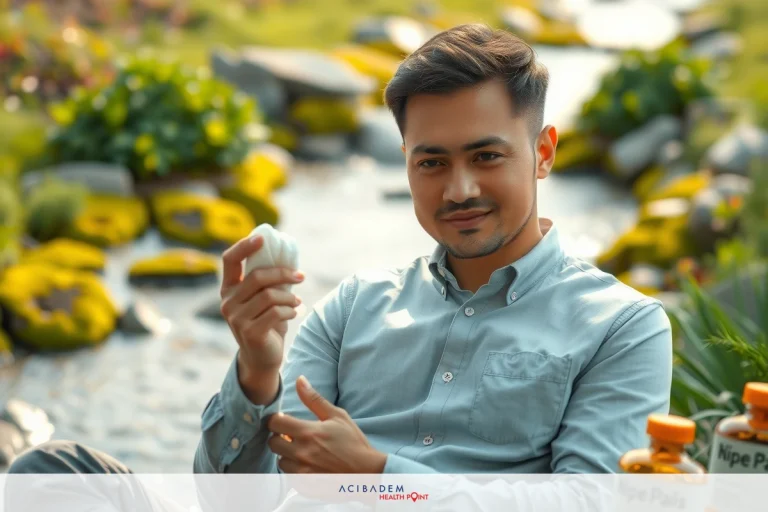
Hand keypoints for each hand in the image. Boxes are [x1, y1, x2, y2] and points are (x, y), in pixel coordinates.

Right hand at [220, 235, 304, 403]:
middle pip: (257, 277)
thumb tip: (287, 256)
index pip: (229, 259)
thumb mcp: (263, 298)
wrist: (262, 357)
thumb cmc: (265, 321)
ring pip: (269, 296)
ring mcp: (236, 319)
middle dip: (283, 274)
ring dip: (289, 297)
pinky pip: (276, 313)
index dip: (244, 246)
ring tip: (297, 302)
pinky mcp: (250, 332)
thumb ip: (267, 281)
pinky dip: (290, 311)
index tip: (263, 238)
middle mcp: (227, 302)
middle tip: (300, 276)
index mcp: (228, 289)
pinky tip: (294, 313)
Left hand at [266, 375, 387, 473]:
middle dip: (280, 437)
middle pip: (273, 443)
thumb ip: (314, 399)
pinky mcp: (305, 486)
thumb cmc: (353, 442)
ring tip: (302, 452)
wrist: (366, 472)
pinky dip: (295, 471)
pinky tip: (308, 465)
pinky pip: (289, 477)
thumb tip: (299, 379)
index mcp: (308, 433)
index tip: (284, 421)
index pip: (275, 423)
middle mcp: (302, 453)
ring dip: (287, 455)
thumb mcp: (337, 416)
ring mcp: (302, 472)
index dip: (277, 420)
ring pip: (280, 461)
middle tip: (293, 436)